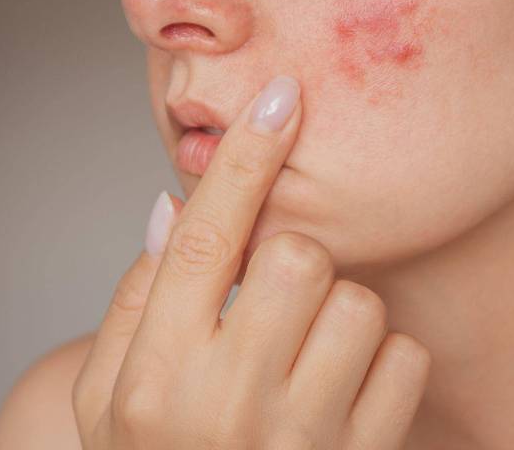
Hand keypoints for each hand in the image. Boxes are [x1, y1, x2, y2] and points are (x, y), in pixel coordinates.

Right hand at [72, 75, 430, 448]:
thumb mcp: (108, 397)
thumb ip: (135, 301)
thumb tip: (174, 208)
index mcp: (154, 378)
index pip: (202, 242)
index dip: (242, 160)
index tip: (279, 97)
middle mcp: (227, 405)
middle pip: (297, 257)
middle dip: (291, 260)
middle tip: (273, 294)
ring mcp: (303, 439)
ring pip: (359, 303)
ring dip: (337, 312)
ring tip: (305, 352)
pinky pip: (405, 357)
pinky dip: (382, 360)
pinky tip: (344, 390)